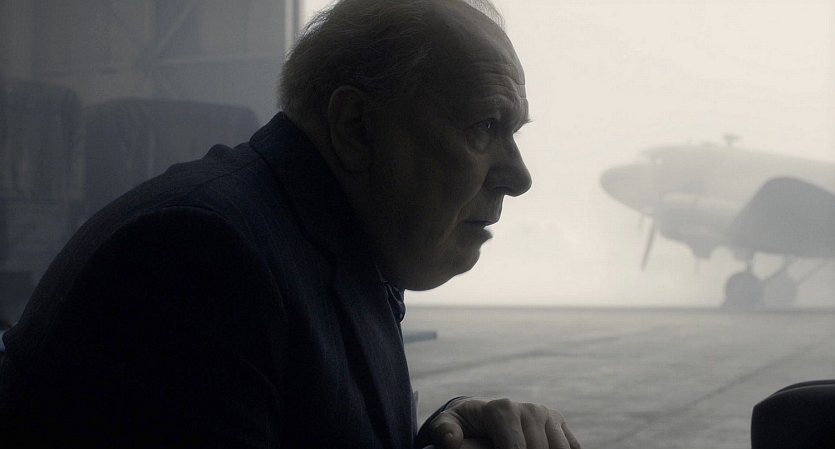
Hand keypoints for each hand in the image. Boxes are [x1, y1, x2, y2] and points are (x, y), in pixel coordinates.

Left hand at [428, 398, 580, 448]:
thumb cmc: (464, 424)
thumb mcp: (449, 425)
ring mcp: (547, 415)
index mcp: (502, 408)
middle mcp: (529, 408)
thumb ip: (446, 432)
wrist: (482, 415)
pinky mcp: (559, 423)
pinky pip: (572, 447)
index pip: (517, 447)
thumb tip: (451, 441)